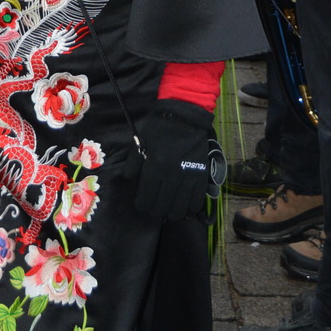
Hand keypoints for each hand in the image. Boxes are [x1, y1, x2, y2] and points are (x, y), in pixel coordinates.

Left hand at [134, 102, 214, 221]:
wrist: (186, 117)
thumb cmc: (160, 128)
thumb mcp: (141, 142)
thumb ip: (133, 163)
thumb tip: (128, 179)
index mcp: (155, 167)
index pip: (147, 197)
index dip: (142, 205)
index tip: (141, 205)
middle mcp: (171, 176)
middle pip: (162, 207)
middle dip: (155, 211)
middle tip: (153, 210)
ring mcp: (188, 178)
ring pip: (179, 208)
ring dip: (172, 213)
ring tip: (168, 211)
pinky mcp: (201, 176)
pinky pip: (196, 201)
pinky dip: (189, 208)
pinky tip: (184, 208)